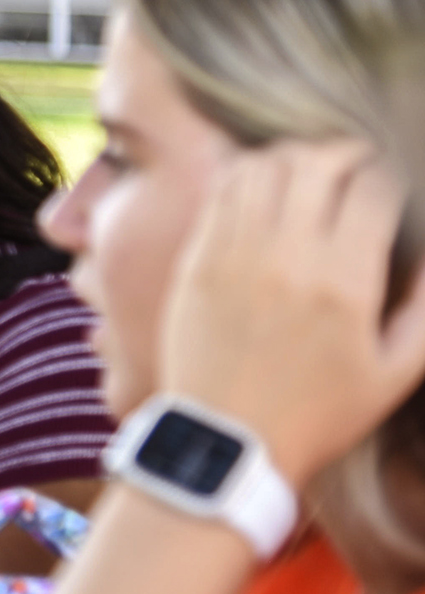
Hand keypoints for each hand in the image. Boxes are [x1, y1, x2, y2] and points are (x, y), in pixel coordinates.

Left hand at [158, 139, 424, 484]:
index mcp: (343, 282)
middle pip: (317, 163)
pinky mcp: (197, 260)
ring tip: (315, 170)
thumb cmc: (319, 413)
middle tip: (360, 164)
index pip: (373, 189)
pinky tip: (269, 185)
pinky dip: (249, 173)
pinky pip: (223, 191)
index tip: (396, 185)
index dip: (392, 175)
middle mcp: (285, 257)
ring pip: (265, 166)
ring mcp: (233, 254)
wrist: (227, 441)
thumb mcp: (395, 371)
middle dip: (348, 152)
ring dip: (296, 157)